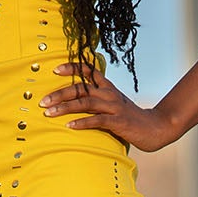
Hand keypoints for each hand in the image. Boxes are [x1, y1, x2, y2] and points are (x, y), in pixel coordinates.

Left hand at [40, 64, 181, 151]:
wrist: (155, 128)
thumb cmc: (130, 118)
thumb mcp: (114, 103)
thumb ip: (98, 100)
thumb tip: (76, 99)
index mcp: (107, 87)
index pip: (88, 70)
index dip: (71, 67)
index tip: (54, 69)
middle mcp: (109, 93)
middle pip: (80, 88)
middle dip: (59, 93)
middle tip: (42, 100)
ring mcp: (113, 107)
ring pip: (85, 103)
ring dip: (64, 107)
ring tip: (48, 113)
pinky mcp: (118, 122)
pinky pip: (96, 120)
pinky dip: (82, 122)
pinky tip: (69, 126)